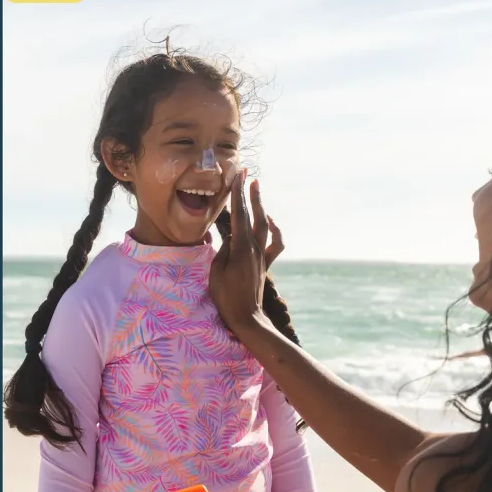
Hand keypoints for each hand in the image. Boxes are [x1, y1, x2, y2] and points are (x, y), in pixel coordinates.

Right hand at [209, 169, 283, 334]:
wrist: (246, 317)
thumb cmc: (226, 296)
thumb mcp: (217, 271)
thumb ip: (223, 250)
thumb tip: (229, 236)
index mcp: (241, 248)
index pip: (238, 214)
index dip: (237, 193)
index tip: (237, 176)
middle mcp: (255, 248)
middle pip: (254, 215)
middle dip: (250, 193)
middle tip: (248, 174)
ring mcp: (262, 255)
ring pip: (265, 225)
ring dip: (260, 206)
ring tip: (257, 189)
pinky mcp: (265, 263)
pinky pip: (275, 244)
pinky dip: (274, 230)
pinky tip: (268, 221)